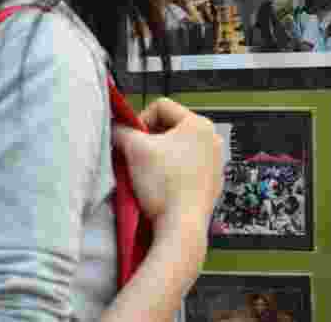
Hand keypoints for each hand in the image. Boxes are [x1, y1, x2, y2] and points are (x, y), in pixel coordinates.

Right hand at [111, 98, 224, 230]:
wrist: (181, 225)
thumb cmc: (165, 185)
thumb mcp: (134, 148)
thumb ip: (121, 131)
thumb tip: (116, 129)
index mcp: (199, 124)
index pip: (162, 106)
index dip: (140, 119)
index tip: (131, 138)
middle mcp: (212, 140)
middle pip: (171, 128)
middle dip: (149, 141)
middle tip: (136, 156)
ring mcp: (214, 163)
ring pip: (177, 150)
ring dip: (158, 158)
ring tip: (146, 173)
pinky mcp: (210, 183)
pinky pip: (185, 169)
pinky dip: (170, 173)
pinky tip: (159, 187)